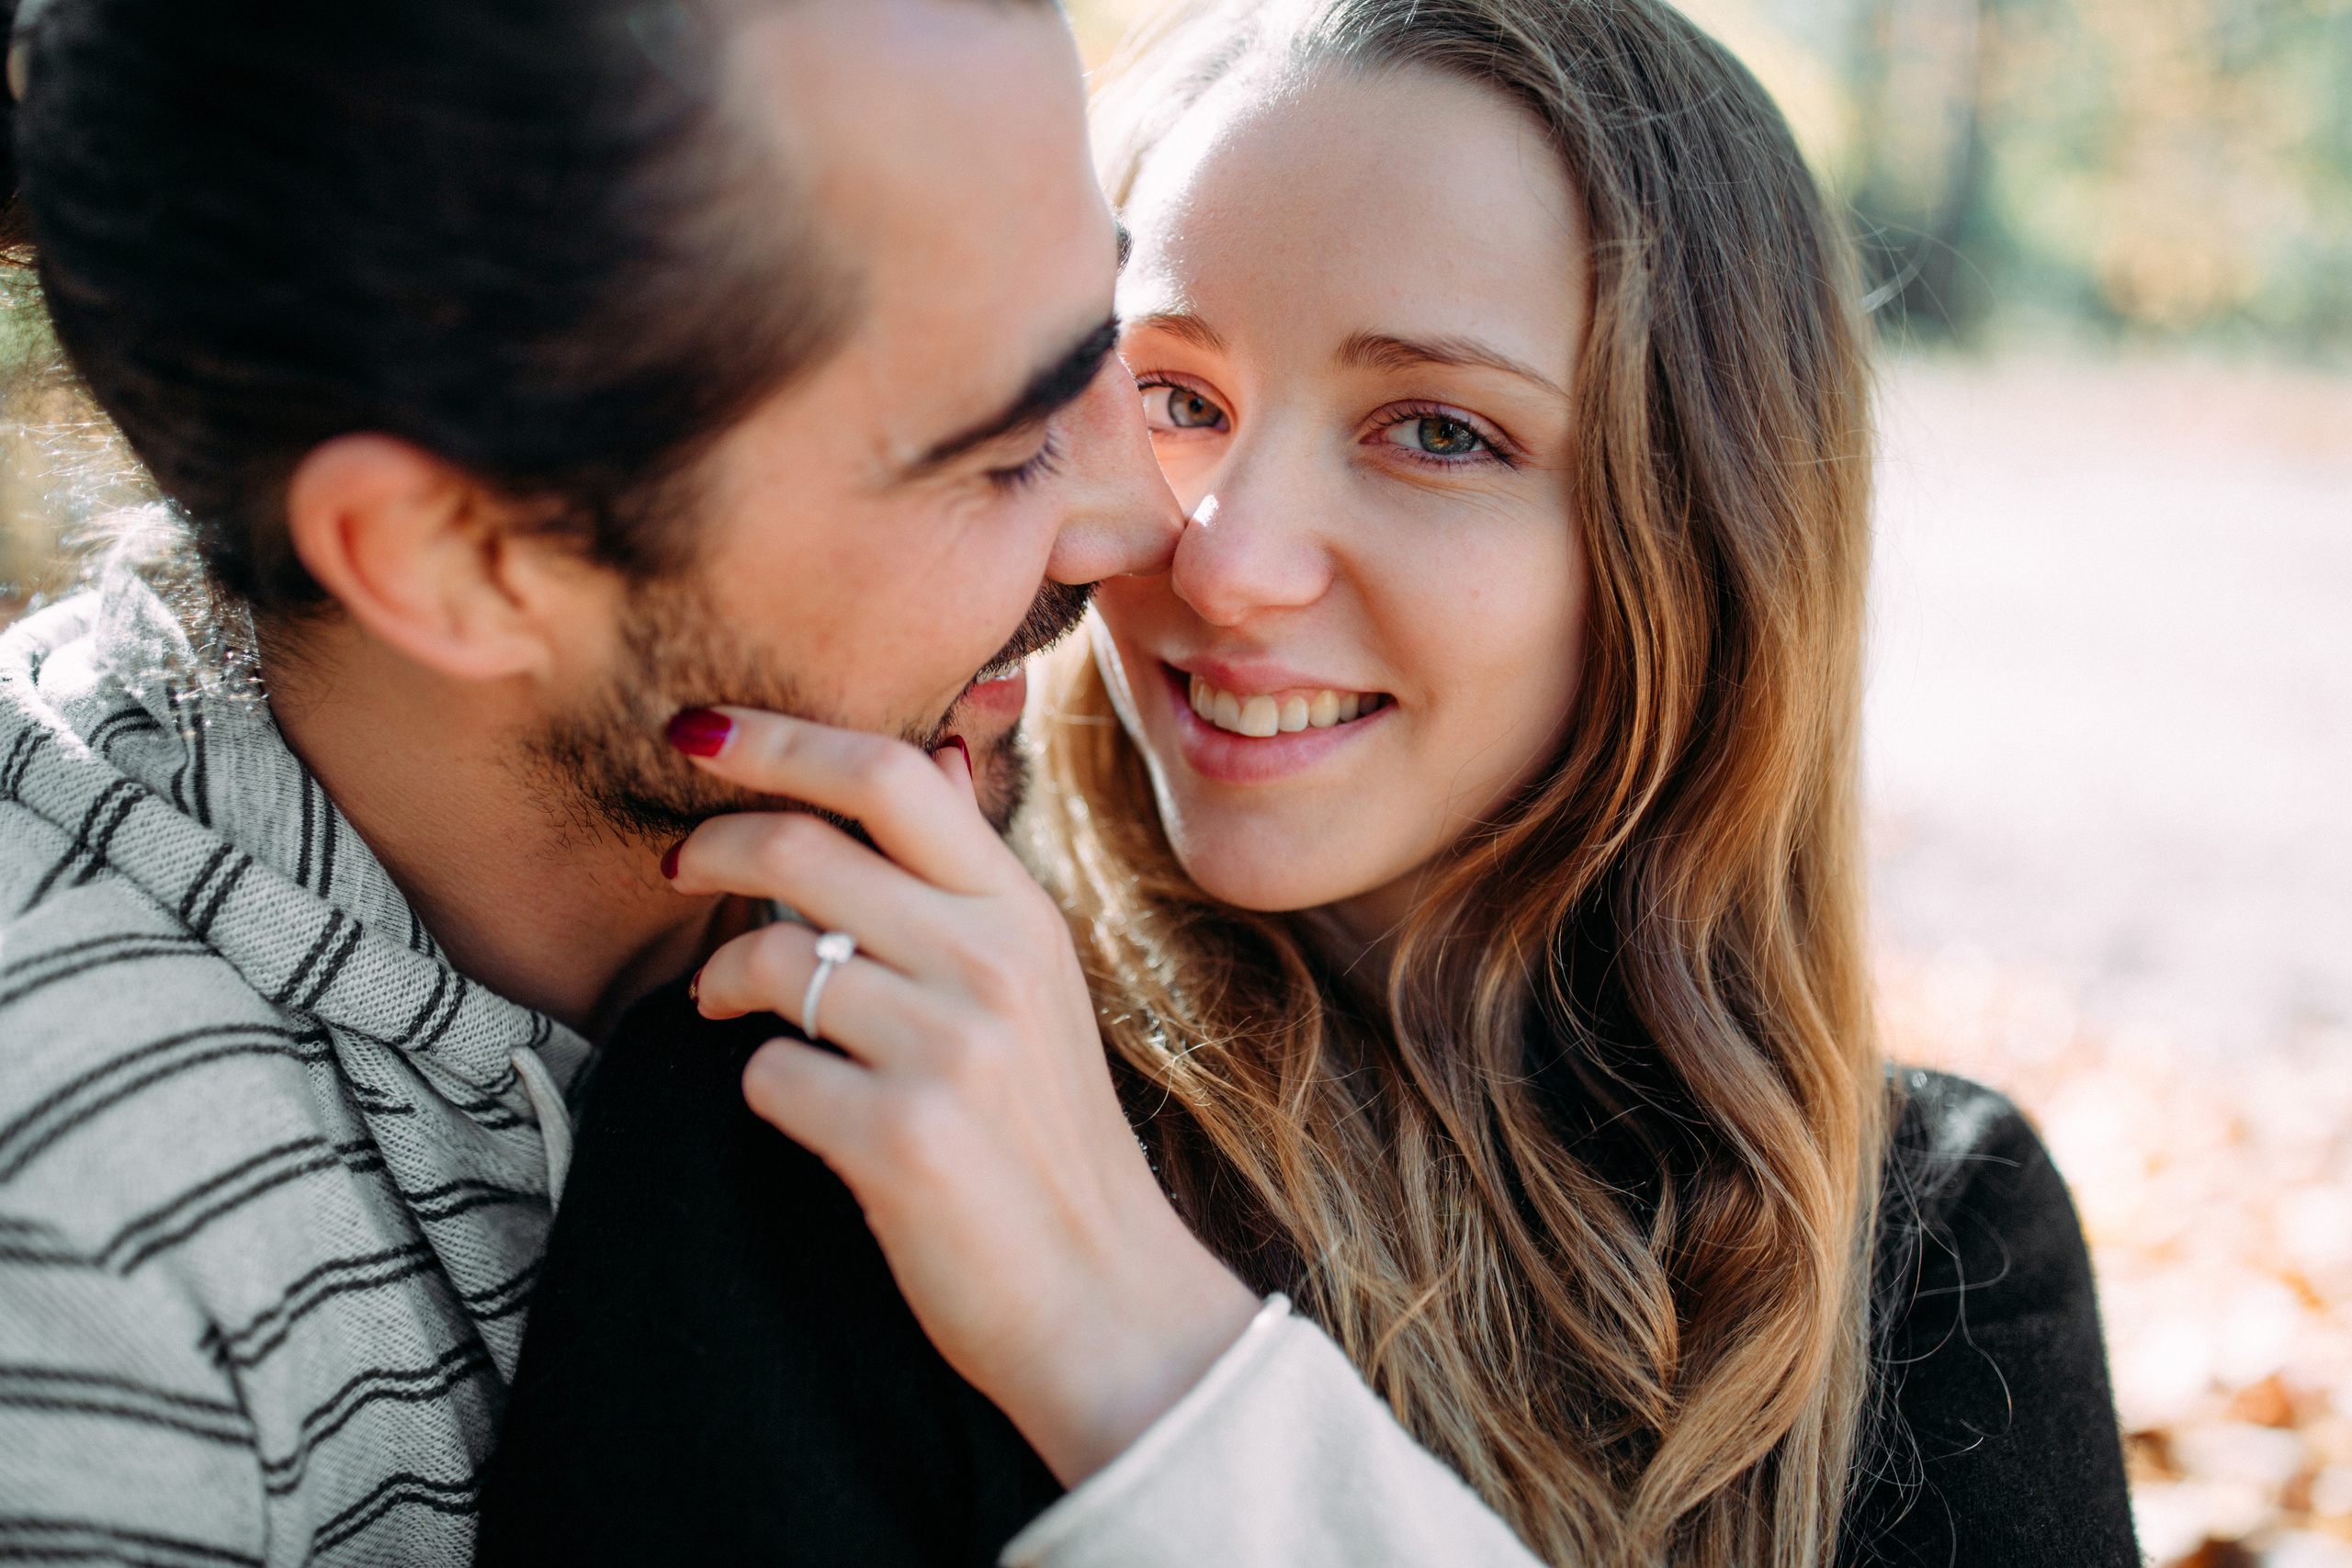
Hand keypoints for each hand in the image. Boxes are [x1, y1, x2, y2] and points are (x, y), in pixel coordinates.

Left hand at [664, 706, 1260, 1484]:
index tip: (699, 729)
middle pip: (807, 849)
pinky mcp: (900, 1137)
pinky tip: (802, 1108)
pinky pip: (768, 1074)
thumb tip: (935, 759)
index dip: (780, 739)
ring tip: (726, 1002)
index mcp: (1022, 914)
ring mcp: (949, 1048)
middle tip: (675, 866)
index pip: (891, 776)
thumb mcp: (1039, 986)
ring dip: (724, 978)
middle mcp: (991, 963)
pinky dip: (763, 1086)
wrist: (1102, 1299)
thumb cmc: (1048, 1140)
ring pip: (772, 959)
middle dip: (713, 844)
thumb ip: (973, 878)